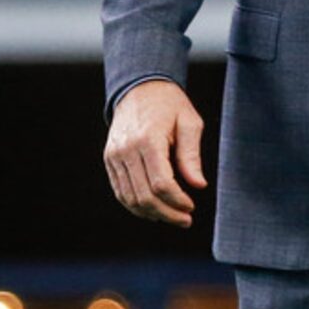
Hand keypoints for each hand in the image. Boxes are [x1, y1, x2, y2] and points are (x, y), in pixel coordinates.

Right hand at [104, 80, 206, 227]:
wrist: (139, 88)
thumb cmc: (169, 105)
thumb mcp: (189, 123)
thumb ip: (192, 155)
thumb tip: (199, 185)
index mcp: (148, 139)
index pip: (161, 183)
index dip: (177, 201)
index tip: (191, 206)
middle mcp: (126, 149)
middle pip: (144, 195)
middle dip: (167, 213)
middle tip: (185, 220)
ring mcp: (114, 155)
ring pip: (129, 198)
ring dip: (151, 214)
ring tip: (171, 217)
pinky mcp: (109, 159)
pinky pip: (120, 191)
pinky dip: (135, 205)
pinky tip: (153, 211)